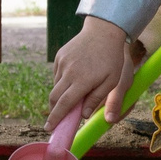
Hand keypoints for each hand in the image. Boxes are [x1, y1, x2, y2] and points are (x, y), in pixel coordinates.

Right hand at [46, 18, 136, 134]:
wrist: (103, 31)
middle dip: (53, 111)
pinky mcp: (60, 56)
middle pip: (55, 97)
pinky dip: (62, 82)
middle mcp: (69, 72)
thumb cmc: (111, 58)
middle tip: (55, 120)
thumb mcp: (112, 81)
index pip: (64, 104)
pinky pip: (57, 75)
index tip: (49, 128)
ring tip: (71, 96)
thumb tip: (83, 115)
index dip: (56, 118)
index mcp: (82, 81)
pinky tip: (73, 80)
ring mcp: (62, 63)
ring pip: (56, 86)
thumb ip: (97, 99)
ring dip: (60, 96)